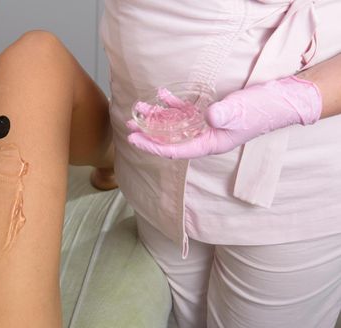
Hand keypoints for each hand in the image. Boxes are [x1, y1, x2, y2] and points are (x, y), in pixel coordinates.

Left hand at [127, 76, 321, 158]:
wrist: (280, 100)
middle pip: (170, 138)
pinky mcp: (210, 113)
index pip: (174, 150)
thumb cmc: (262, 110)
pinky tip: (162, 95)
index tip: (134, 140)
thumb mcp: (242, 112)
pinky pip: (186, 111)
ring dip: (157, 117)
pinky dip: (173, 104)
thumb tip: (209, 116)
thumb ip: (224, 115)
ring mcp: (206, 125)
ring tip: (139, 108)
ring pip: (176, 124)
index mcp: (209, 144)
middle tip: (129, 125)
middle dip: (149, 133)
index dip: (152, 145)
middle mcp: (204, 137)